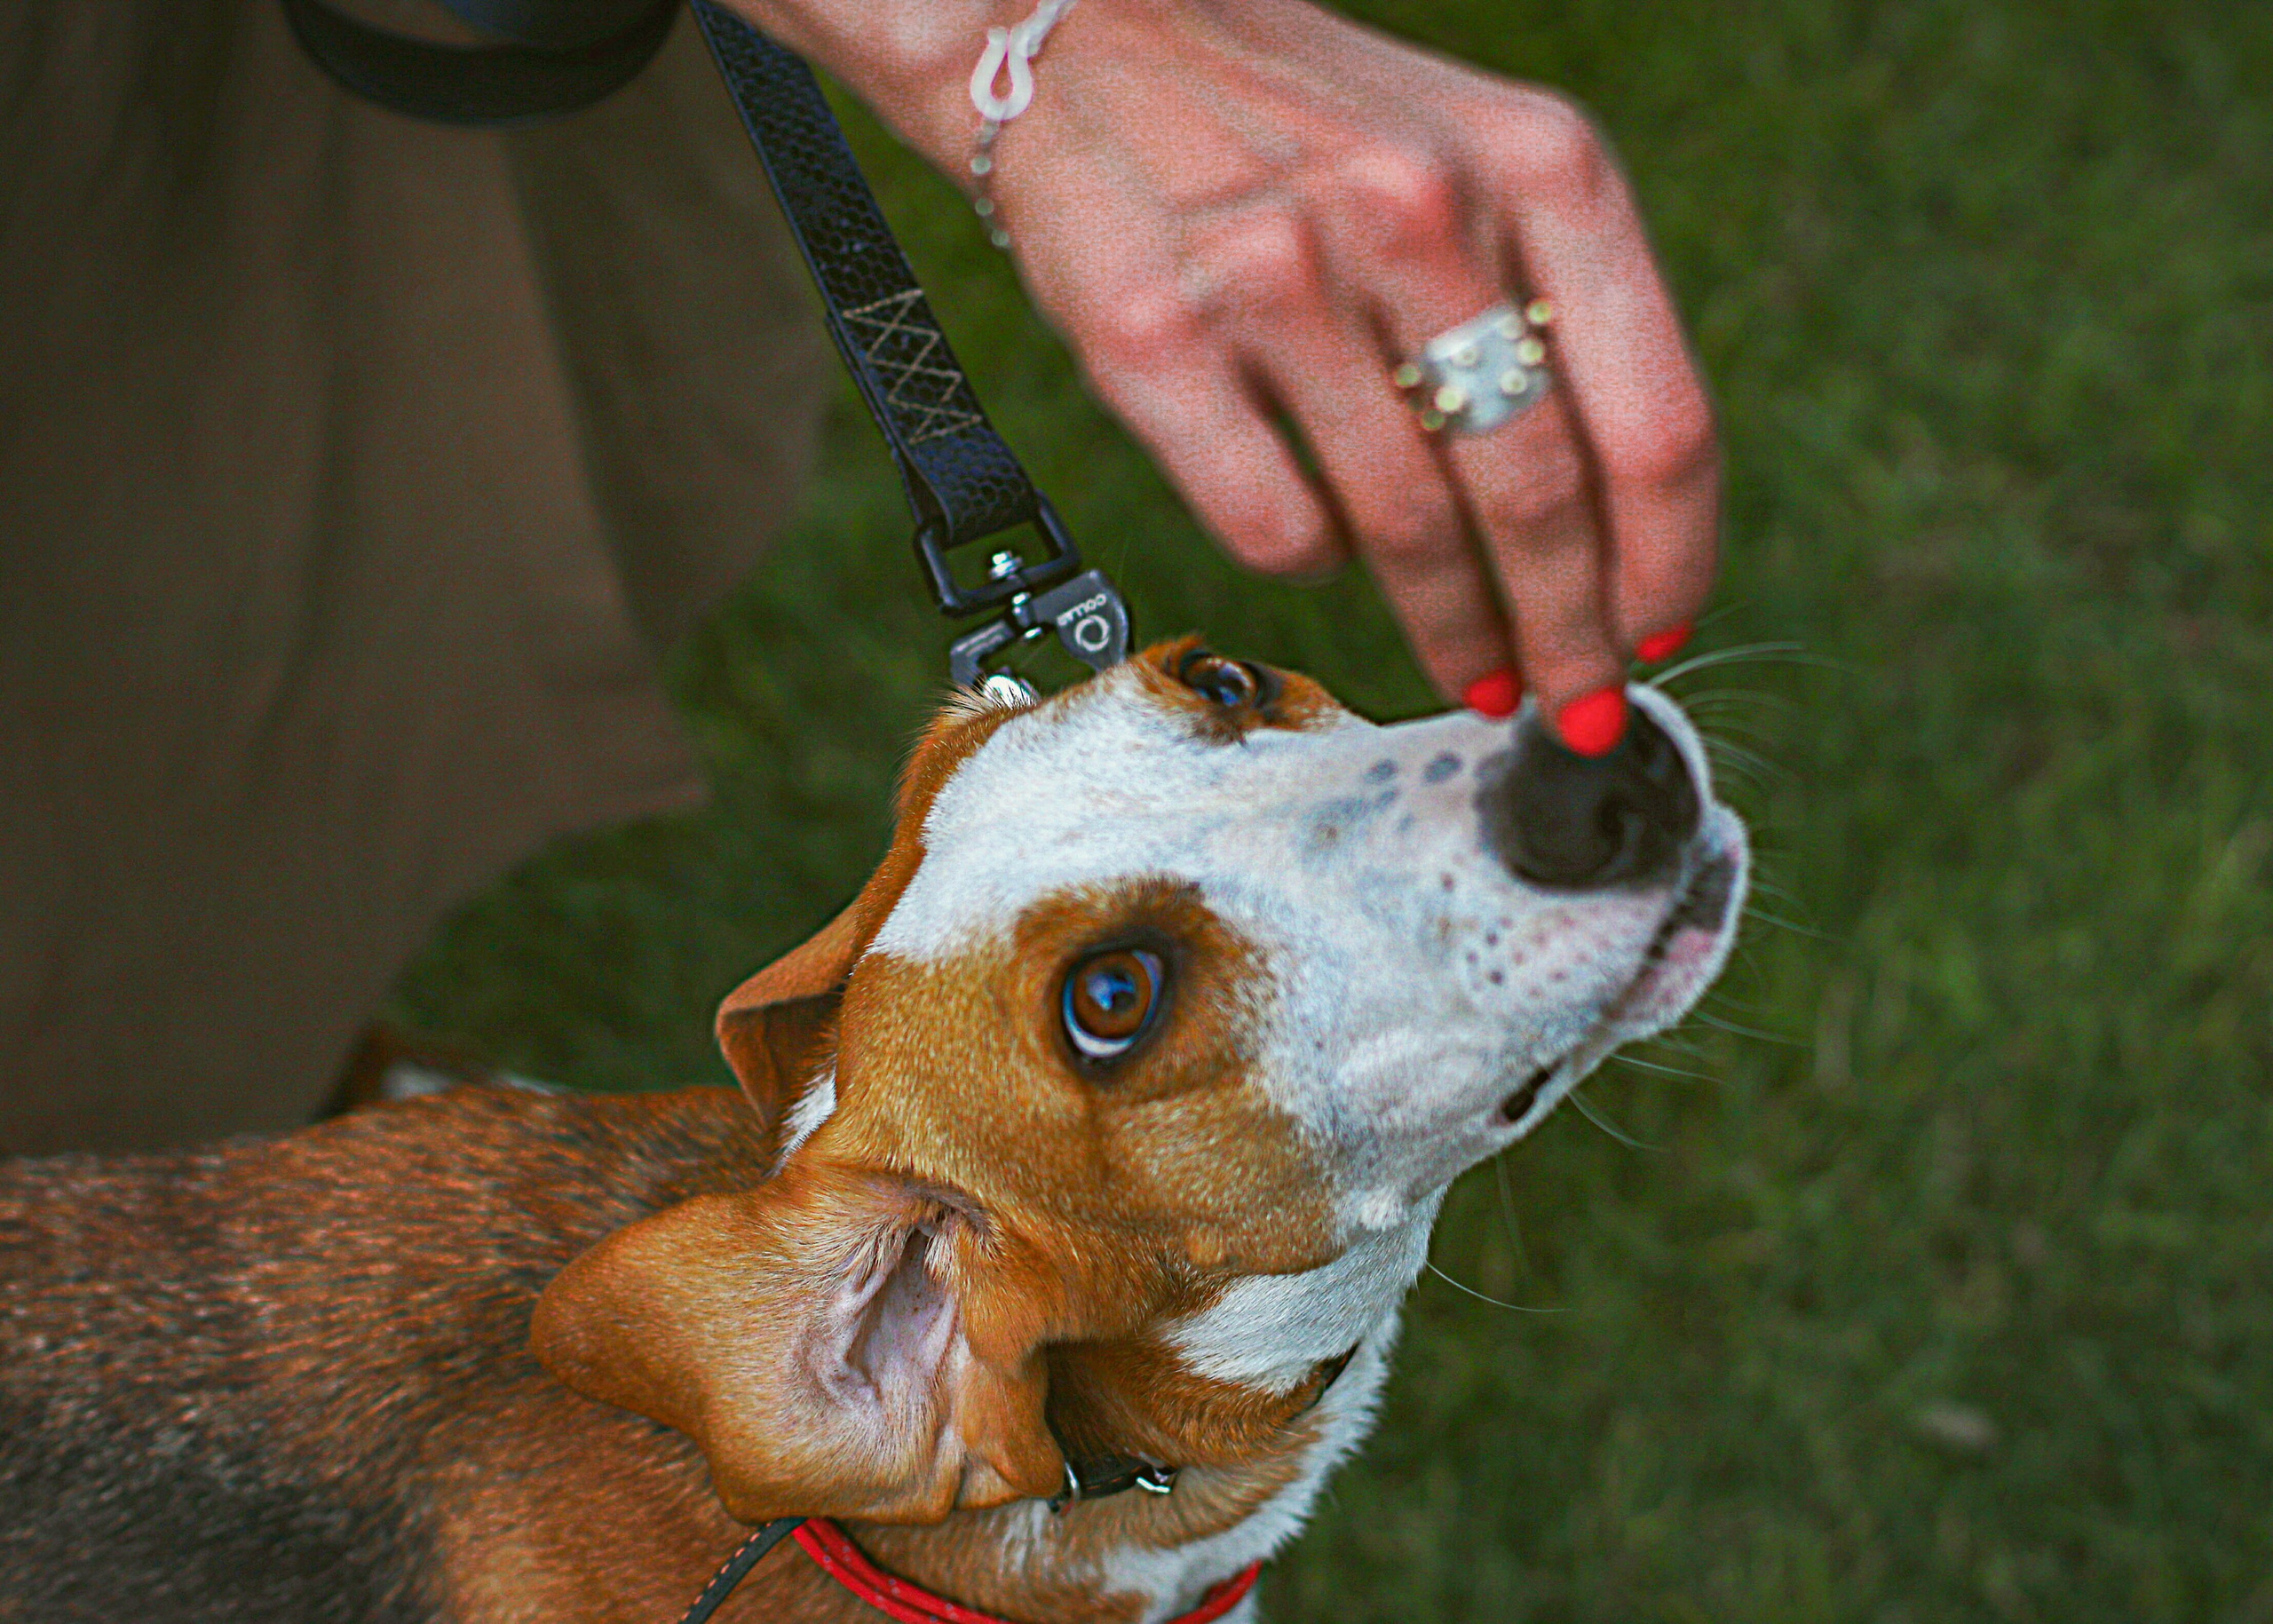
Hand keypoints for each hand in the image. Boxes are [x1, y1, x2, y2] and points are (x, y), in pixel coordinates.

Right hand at [735, 0, 1716, 745]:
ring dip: (1455, 630)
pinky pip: (1275, 526)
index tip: (1654, 636)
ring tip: (1469, 668)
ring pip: (1407, 530)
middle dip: (1567, 633)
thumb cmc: (1303, 127)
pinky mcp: (1156, 339)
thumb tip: (1616, 530)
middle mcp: (1417, 209)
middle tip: (1570, 698)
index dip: (1668, 563)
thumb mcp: (1472, 164)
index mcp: (1537, 165)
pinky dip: (1314, 564)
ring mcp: (1279, 274)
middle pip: (1538, 497)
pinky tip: (1325, 552)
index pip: (1654, 420)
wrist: (1084, 35)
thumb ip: (1555, 310)